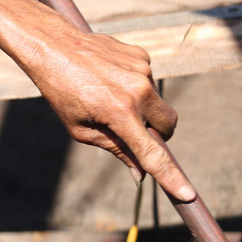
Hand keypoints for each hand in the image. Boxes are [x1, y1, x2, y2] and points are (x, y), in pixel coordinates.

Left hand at [19, 15, 195, 201]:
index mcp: (119, 112)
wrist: (52, 46)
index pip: (152, 152)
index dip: (170, 176)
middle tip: (134, 132)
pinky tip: (109, 78)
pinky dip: (134, 86)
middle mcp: (137, 90)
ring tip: (107, 95)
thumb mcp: (81, 129)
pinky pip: (147, 80)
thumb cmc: (62, 92)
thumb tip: (141, 173)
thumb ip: (115, 149)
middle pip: (168, 124)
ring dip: (141, 107)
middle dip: (158, 134)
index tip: (188, 194)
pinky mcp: (142, 56)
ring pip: (157, 102)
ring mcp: (142, 70)